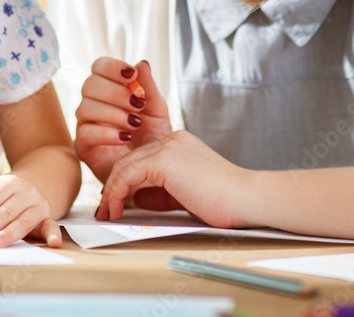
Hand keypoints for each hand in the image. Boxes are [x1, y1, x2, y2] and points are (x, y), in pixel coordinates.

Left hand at [0, 174, 61, 247]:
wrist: (30, 187)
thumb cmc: (1, 197)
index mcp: (7, 183)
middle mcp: (25, 192)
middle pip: (4, 212)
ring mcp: (38, 204)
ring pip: (23, 221)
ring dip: (8, 234)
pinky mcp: (48, 218)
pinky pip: (52, 226)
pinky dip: (54, 235)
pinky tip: (53, 244)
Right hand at [74, 58, 172, 182]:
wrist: (152, 171)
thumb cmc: (151, 138)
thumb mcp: (156, 111)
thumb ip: (149, 88)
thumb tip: (141, 63)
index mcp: (108, 89)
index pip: (99, 67)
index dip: (112, 67)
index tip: (131, 74)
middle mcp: (93, 104)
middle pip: (89, 85)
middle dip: (114, 92)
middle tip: (137, 103)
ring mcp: (86, 125)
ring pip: (85, 108)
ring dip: (112, 113)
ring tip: (134, 123)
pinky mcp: (83, 147)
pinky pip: (85, 133)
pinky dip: (106, 133)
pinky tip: (125, 137)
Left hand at [97, 130, 253, 229]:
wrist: (248, 199)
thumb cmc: (226, 202)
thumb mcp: (185, 195)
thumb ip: (160, 193)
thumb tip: (133, 198)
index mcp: (179, 145)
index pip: (142, 158)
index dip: (125, 180)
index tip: (116, 202)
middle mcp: (172, 140)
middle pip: (129, 160)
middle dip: (112, 186)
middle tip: (105, 210)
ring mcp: (168, 146)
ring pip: (125, 165)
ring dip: (111, 192)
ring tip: (106, 214)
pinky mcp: (164, 159)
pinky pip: (128, 175)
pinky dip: (116, 193)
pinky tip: (115, 210)